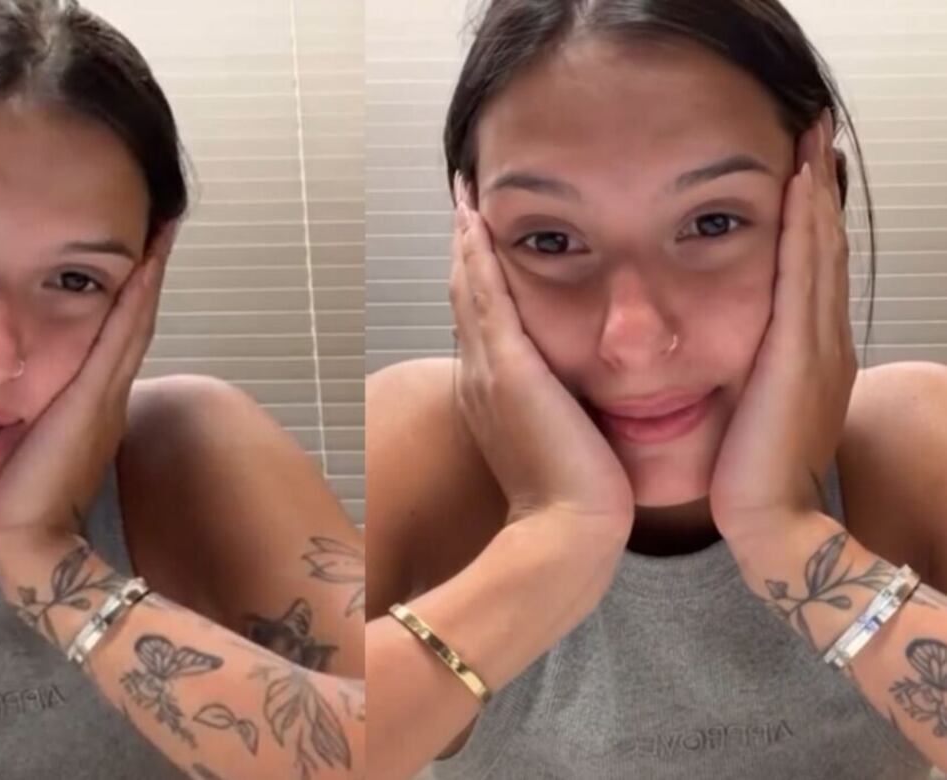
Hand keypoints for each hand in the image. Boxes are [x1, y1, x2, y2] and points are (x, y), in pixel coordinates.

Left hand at [0, 224, 174, 563]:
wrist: (31, 541)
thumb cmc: (24, 501)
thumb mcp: (37, 449)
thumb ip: (44, 421)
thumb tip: (34, 398)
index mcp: (95, 403)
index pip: (118, 336)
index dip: (132, 295)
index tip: (140, 255)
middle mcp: (109, 393)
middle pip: (136, 321)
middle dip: (149, 274)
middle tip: (162, 228)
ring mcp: (108, 395)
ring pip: (134, 322)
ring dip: (148, 276)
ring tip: (159, 234)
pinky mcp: (95, 399)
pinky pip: (120, 337)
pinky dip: (134, 299)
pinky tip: (143, 265)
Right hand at [450, 175, 634, 535]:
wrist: (568, 536)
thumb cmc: (578, 502)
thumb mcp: (568, 448)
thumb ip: (567, 416)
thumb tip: (582, 403)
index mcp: (495, 394)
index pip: (484, 321)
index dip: (478, 279)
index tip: (482, 242)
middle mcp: (480, 376)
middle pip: (466, 296)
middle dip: (465, 248)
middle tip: (464, 201)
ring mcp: (486, 370)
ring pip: (469, 287)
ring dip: (466, 238)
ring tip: (465, 196)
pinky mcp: (506, 367)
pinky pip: (484, 293)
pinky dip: (476, 252)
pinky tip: (476, 215)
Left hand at [710, 110, 856, 546]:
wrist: (767, 525)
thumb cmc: (748, 478)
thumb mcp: (754, 416)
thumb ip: (749, 378)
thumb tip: (726, 357)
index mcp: (810, 357)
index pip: (810, 271)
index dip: (808, 218)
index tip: (797, 167)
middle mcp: (824, 343)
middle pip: (823, 249)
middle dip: (819, 189)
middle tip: (814, 131)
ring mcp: (819, 348)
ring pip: (819, 253)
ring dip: (814, 194)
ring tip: (809, 139)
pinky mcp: (800, 356)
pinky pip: (803, 276)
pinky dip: (803, 228)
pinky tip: (797, 188)